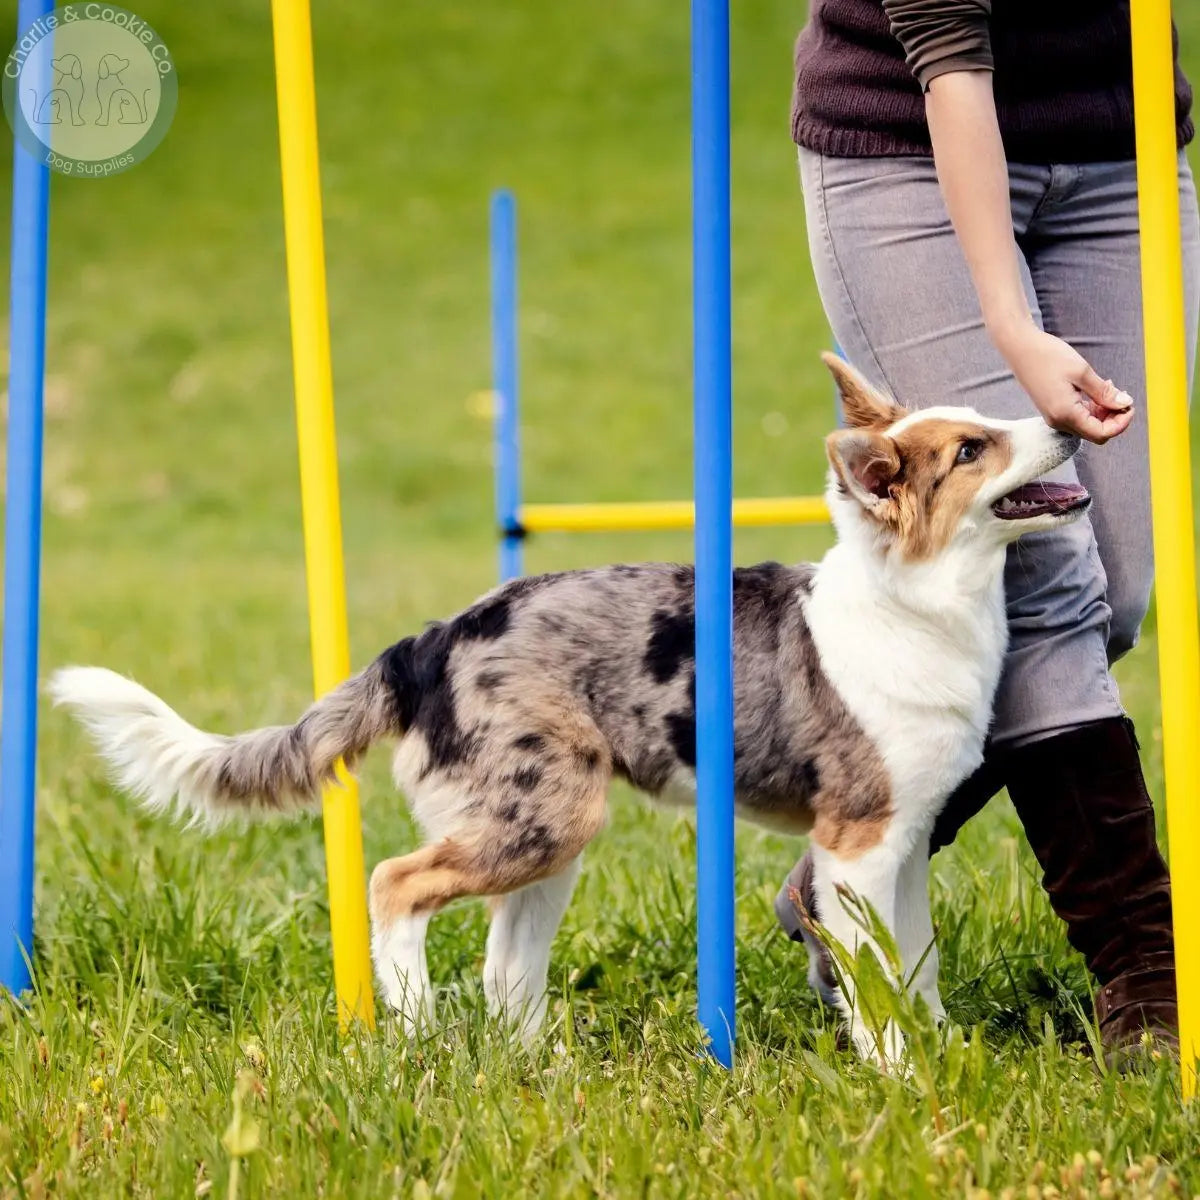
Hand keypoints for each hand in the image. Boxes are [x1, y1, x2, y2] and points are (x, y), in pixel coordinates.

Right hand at [993, 321, 1133, 443]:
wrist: (1020, 348)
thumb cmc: (1048, 357)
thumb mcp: (1082, 372)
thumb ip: (1104, 392)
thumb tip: (1125, 404)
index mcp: (1066, 414)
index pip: (1101, 434)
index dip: (1121, 423)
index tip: (1129, 404)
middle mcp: (1059, 421)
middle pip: (1095, 433)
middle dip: (1113, 418)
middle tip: (1122, 395)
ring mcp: (1055, 417)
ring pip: (1088, 426)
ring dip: (1104, 412)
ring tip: (1109, 387)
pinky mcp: (1053, 410)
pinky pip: (1078, 417)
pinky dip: (1092, 408)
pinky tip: (1096, 390)